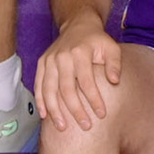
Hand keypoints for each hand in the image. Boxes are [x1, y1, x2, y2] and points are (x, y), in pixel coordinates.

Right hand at [35, 15, 121, 132]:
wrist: (78, 25)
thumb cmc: (97, 41)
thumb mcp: (111, 48)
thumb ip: (114, 64)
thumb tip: (114, 81)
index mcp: (80, 53)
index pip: (87, 81)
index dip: (94, 99)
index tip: (102, 114)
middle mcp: (62, 57)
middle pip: (66, 89)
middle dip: (75, 110)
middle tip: (85, 126)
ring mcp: (49, 60)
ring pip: (49, 90)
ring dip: (55, 111)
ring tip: (63, 127)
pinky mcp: (41, 64)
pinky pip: (38, 85)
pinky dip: (40, 101)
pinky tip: (44, 115)